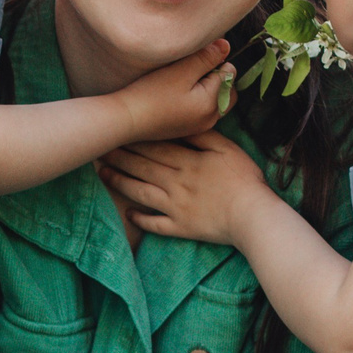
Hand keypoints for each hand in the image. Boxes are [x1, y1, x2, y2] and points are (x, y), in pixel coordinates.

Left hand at [100, 131, 273, 247]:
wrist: (253, 216)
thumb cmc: (244, 180)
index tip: (117, 132)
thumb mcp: (228, 149)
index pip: (155, 148)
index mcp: (187, 162)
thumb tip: (185, 125)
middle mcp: (176, 183)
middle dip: (119, 157)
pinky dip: (140, 219)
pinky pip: (155, 225)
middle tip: (100, 149)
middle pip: (142, 167)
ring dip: (120, 183)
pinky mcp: (180, 227)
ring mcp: (175, 207)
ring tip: (104, 175)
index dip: (134, 140)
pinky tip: (128, 214)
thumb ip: (204, 136)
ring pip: (141, 193)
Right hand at [112, 39, 233, 143]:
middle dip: (216, 77)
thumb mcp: (181, 70)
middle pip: (226, 90)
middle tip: (191, 69)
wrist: (126, 120)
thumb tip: (226, 46)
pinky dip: (197, 100)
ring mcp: (199, 127)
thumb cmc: (152, 93)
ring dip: (207, 88)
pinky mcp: (187, 129)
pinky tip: (177, 95)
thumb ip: (206, 57)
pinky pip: (202, 110)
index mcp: (213, 104)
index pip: (229, 74)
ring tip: (183, 81)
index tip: (194, 58)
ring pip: (215, 101)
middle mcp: (211, 119)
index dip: (215, 61)